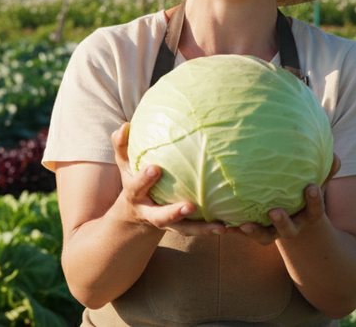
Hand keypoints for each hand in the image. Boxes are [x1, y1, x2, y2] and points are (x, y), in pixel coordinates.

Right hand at [111, 123, 227, 236]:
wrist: (136, 218)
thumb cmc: (134, 182)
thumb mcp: (125, 165)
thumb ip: (122, 145)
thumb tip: (125, 125)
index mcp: (136, 196)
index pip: (137, 188)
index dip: (145, 179)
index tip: (155, 169)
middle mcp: (151, 214)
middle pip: (161, 218)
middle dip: (174, 213)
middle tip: (190, 207)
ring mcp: (168, 224)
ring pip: (184, 230)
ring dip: (202, 229)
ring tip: (221, 227)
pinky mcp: (183, 228)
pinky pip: (200, 231)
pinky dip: (214, 229)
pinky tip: (233, 226)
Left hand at [232, 154, 341, 244]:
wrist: (295, 222)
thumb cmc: (305, 195)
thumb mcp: (318, 184)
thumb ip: (327, 171)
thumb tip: (336, 155)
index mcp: (308, 215)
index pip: (316, 209)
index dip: (315, 200)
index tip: (312, 187)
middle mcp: (291, 227)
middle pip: (288, 230)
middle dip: (282, 222)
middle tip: (275, 211)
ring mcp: (272, 232)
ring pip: (264, 236)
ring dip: (254, 232)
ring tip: (242, 225)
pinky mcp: (255, 232)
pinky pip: (243, 233)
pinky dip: (233, 230)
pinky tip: (220, 224)